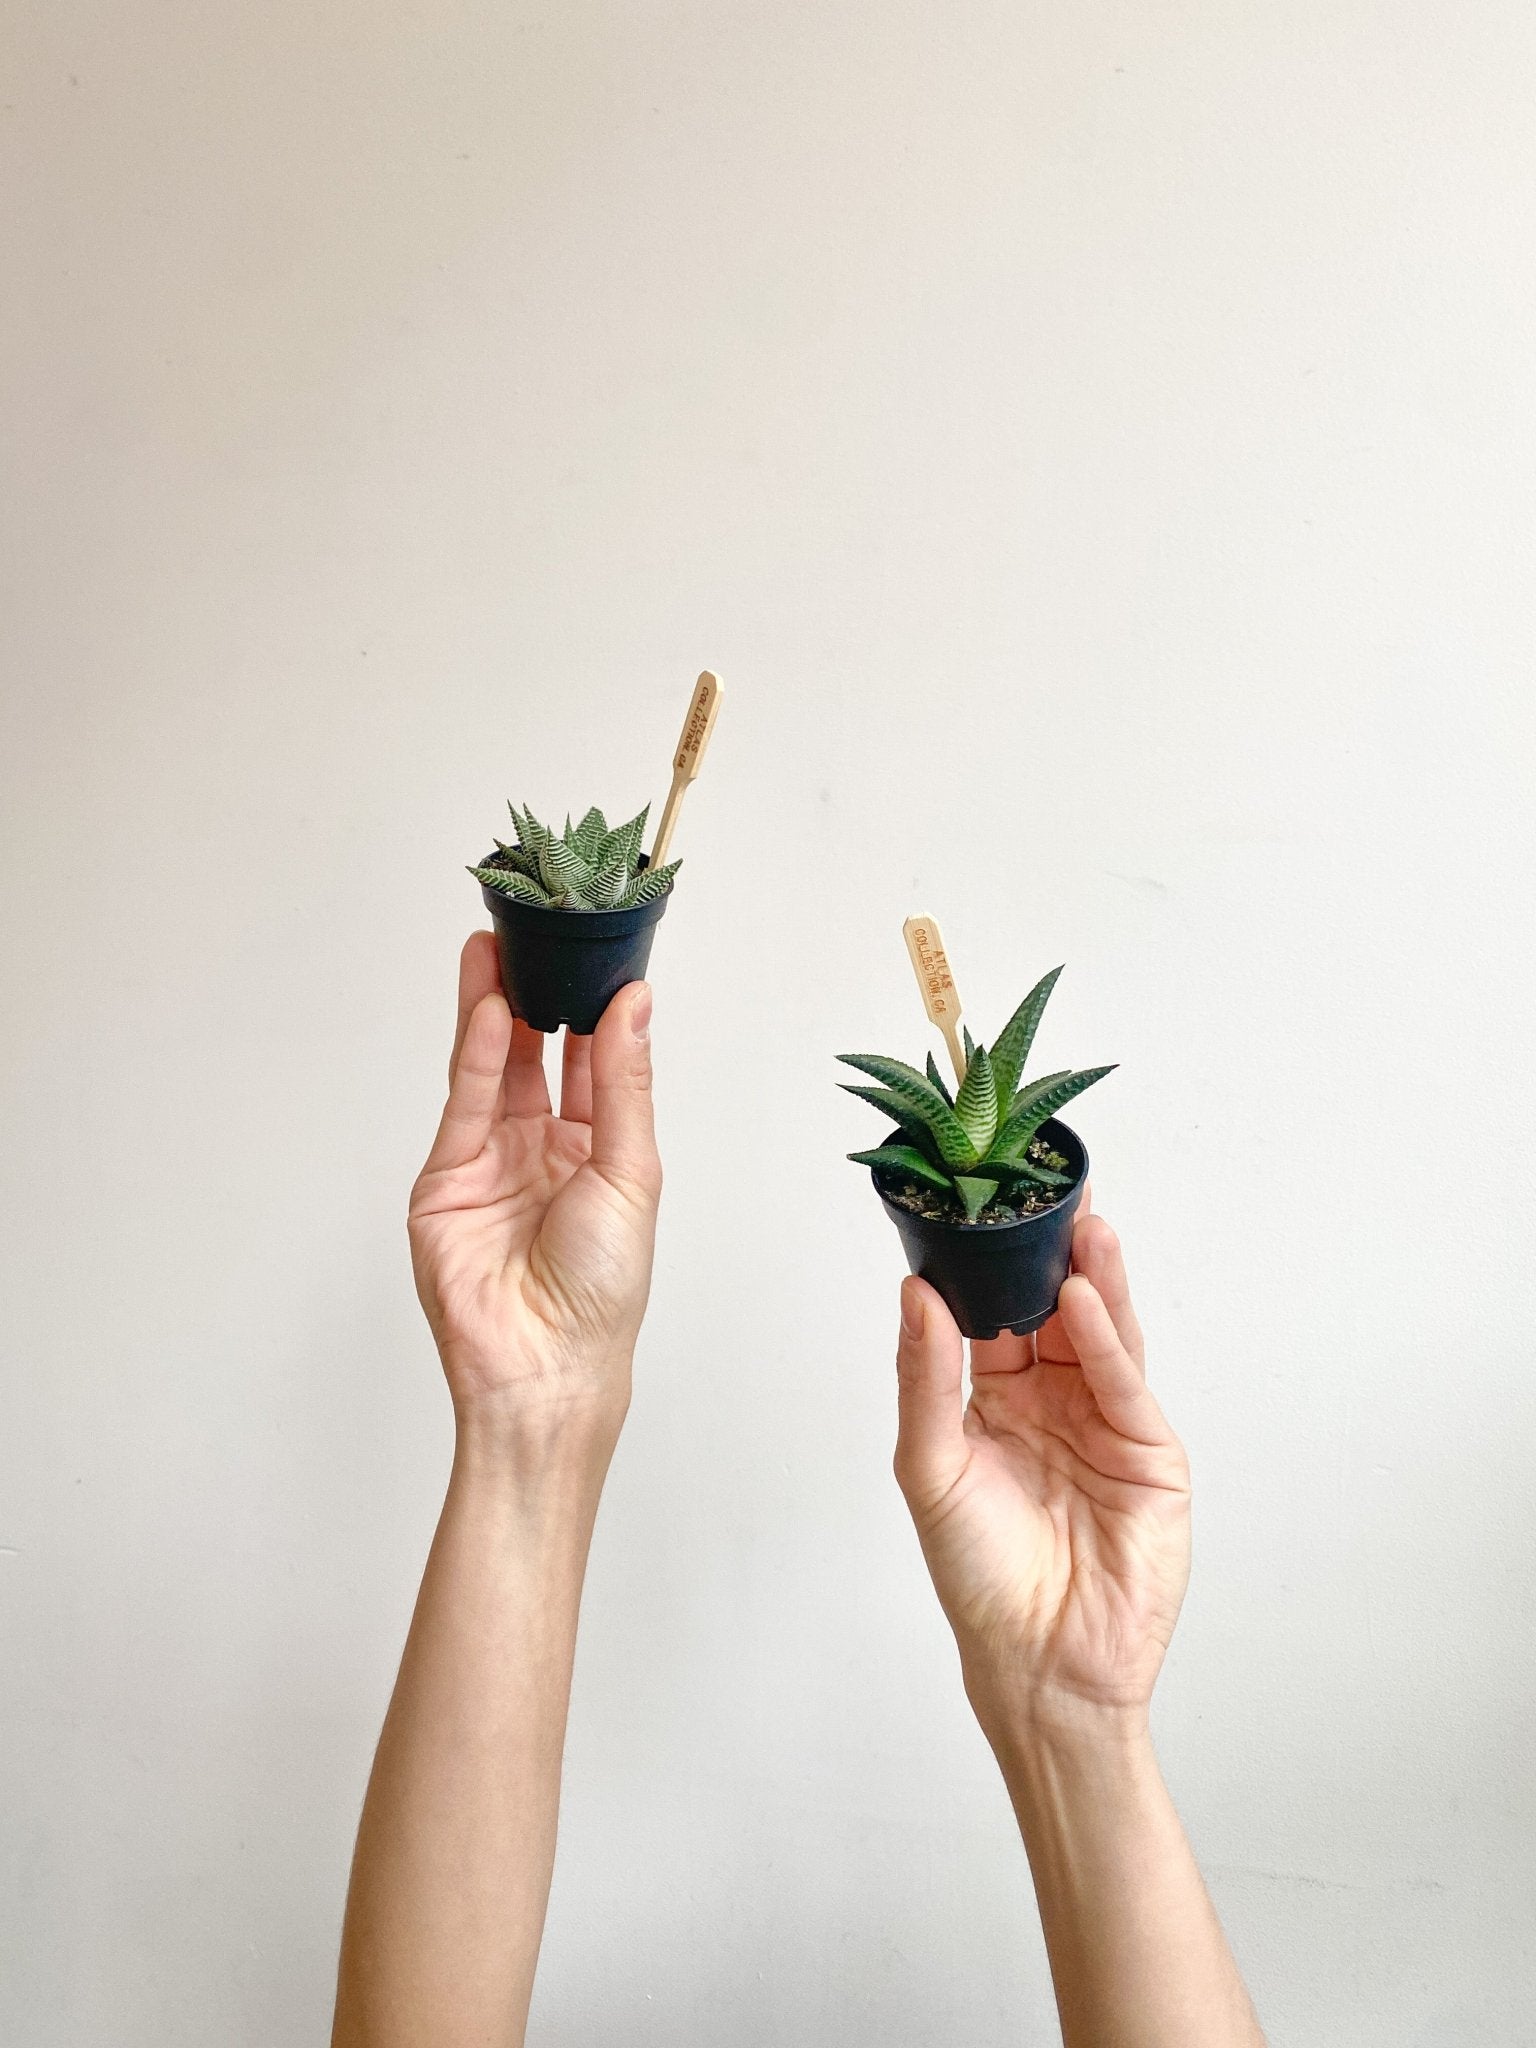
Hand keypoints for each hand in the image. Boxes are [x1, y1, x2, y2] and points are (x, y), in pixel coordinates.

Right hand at [407, 932, 661, 1436]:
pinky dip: (476, 1051)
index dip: (594, 1009)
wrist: (547, 1364)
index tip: (599, 951)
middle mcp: (542, 1150)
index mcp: (597, 1153)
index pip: (593, 1063)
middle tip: (536, 932)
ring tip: (499, 945)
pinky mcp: (446, 1177)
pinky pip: (465, 1100)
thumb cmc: (604, 1290)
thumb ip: (623, 1083)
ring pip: (492, 1066)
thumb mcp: (630, 1171)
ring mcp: (491, 1161)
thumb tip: (634, 1004)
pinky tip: (488, 1004)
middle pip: (535, 1054)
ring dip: (495, 1005)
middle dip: (536, 994)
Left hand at [893, 1203, 1190, 1735]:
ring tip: (1082, 1220)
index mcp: (997, 1400)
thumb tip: (912, 1292)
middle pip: (1055, 1308)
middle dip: (1054, 1248)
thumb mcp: (930, 1468)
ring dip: (1092, 1277)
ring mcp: (1107, 1423)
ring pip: (1100, 1333)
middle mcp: (1055, 1401)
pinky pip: (1123, 1383)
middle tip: (1051, 1182)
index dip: (993, 1258)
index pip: (996, 1310)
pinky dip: (1104, 1338)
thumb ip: (925, 1378)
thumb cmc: (978, 1576)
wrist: (1040, 1665)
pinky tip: (1086, 1298)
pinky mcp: (1150, 1454)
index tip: (987, 1198)